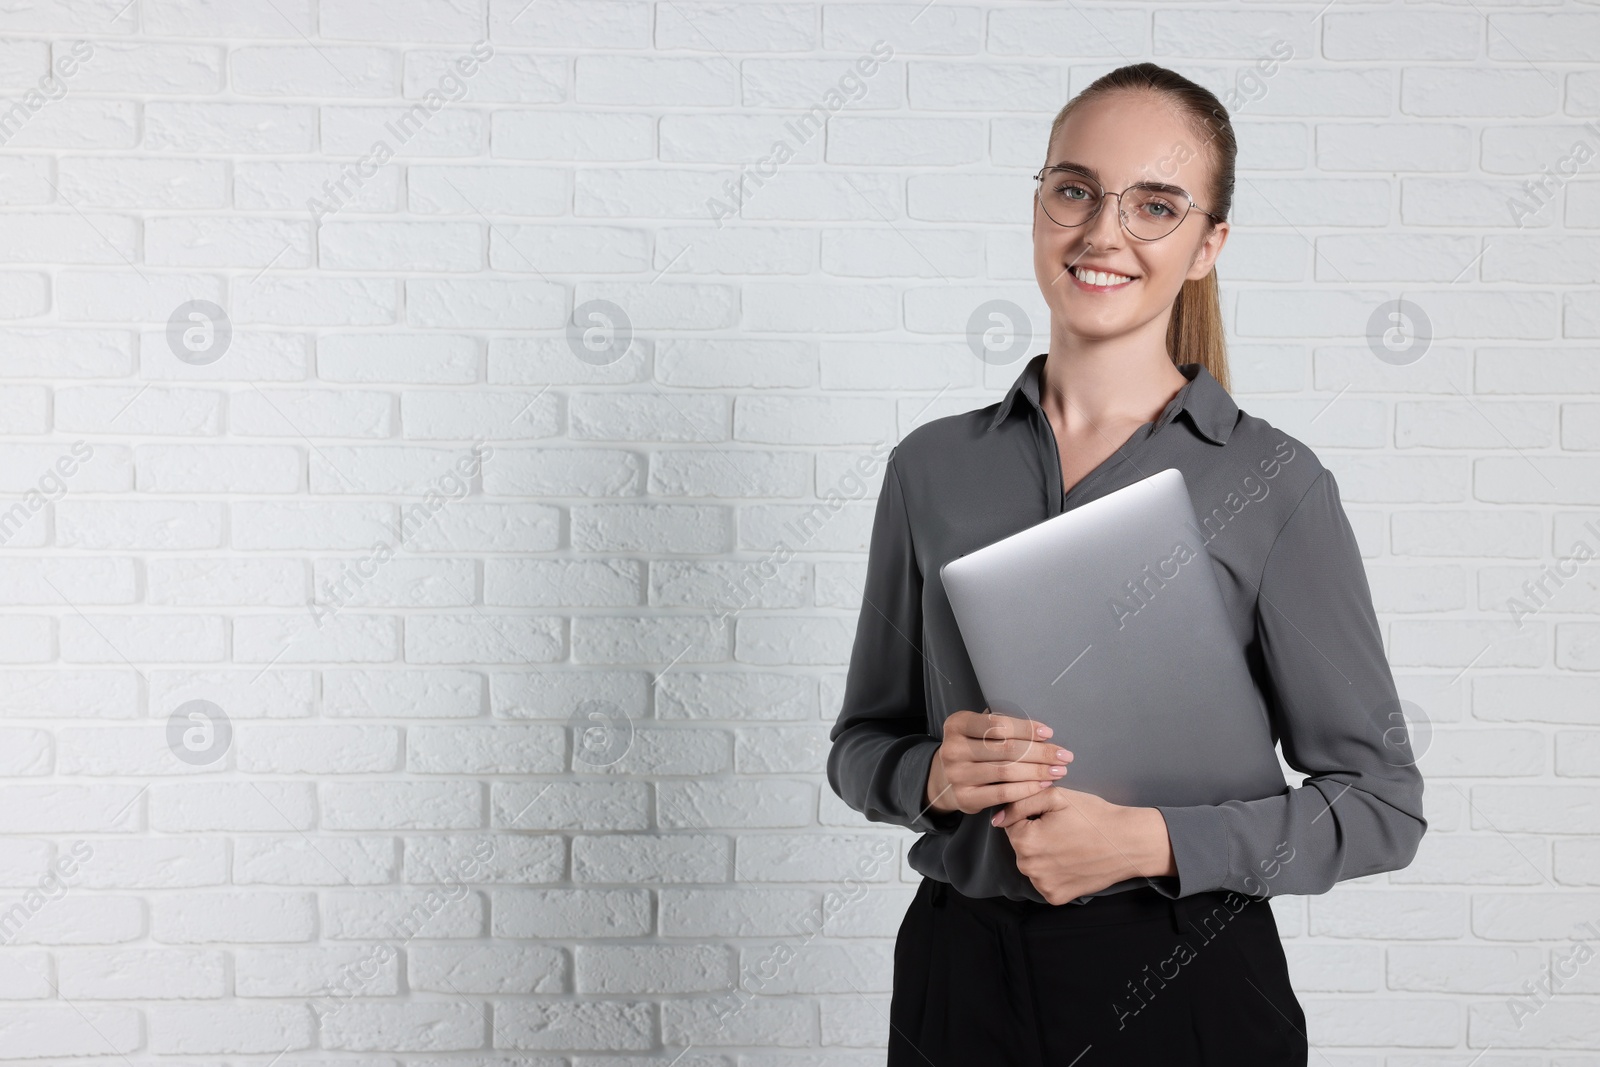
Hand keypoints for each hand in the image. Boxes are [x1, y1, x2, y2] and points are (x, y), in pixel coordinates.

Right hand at [925, 710, 1073, 816]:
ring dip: (1038, 772)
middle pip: (1007, 749)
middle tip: (1063, 755)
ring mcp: (957, 775)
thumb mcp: (978, 730)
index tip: (1049, 734)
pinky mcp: (965, 798)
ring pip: (1007, 772)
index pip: (998, 724)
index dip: (1027, 729)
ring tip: (1058, 770)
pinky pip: (1003, 793)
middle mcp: (953, 749)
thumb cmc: (973, 748)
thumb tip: (1042, 733)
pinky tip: (1042, 785)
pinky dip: (1027, 789)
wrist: (946, 777)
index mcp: (957, 724)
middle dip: (1040, 753)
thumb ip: (1002, 727)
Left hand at [992, 786, 1174, 904]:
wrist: (1127, 843)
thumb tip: (996, 819)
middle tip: (1064, 830)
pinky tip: (1072, 862)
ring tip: (1070, 845)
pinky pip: (1044, 881)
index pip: (1012, 824)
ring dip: (1044, 854)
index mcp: (1024, 840)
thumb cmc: (1093, 816)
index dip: (1032, 817)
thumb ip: (1020, 803)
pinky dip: (1054, 872)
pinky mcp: (1056, 897)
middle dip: (1036, 835)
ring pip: (1032, 863)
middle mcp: (1028, 867)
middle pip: (1021, 846)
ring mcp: (1042, 885)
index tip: (1053, 817)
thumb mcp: (1055, 796)